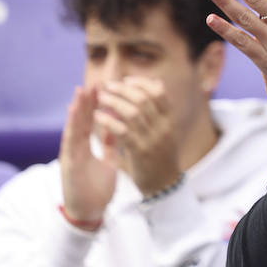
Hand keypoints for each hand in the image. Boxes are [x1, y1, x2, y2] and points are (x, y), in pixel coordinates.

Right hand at [59, 86, 117, 225]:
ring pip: (74, 129)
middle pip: (82, 121)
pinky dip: (73, 128)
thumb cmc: (96, 188)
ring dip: (77, 110)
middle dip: (87, 102)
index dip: (97, 104)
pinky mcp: (69, 165)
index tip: (104, 87)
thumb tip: (118, 126)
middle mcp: (77, 149)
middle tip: (93, 82)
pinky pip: (71, 143)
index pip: (93, 121)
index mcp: (87, 147)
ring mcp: (72, 155)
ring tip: (81, 92)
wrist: (88, 212)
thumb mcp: (108, 161)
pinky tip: (74, 114)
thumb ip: (110, 144)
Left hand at [93, 77, 182, 196]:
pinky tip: (97, 116)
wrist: (164, 186)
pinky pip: (123, 131)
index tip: (127, 80)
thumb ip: (157, 114)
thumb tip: (152, 89)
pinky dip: (109, 121)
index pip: (159, 93)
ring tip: (101, 98)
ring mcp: (153, 139)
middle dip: (124, 90)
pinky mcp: (140, 152)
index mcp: (169, 121)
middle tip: (108, 86)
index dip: (142, 83)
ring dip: (114, 102)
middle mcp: (164, 127)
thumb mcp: (164, 133)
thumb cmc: (160, 157)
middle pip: (144, 99)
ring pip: (133, 112)